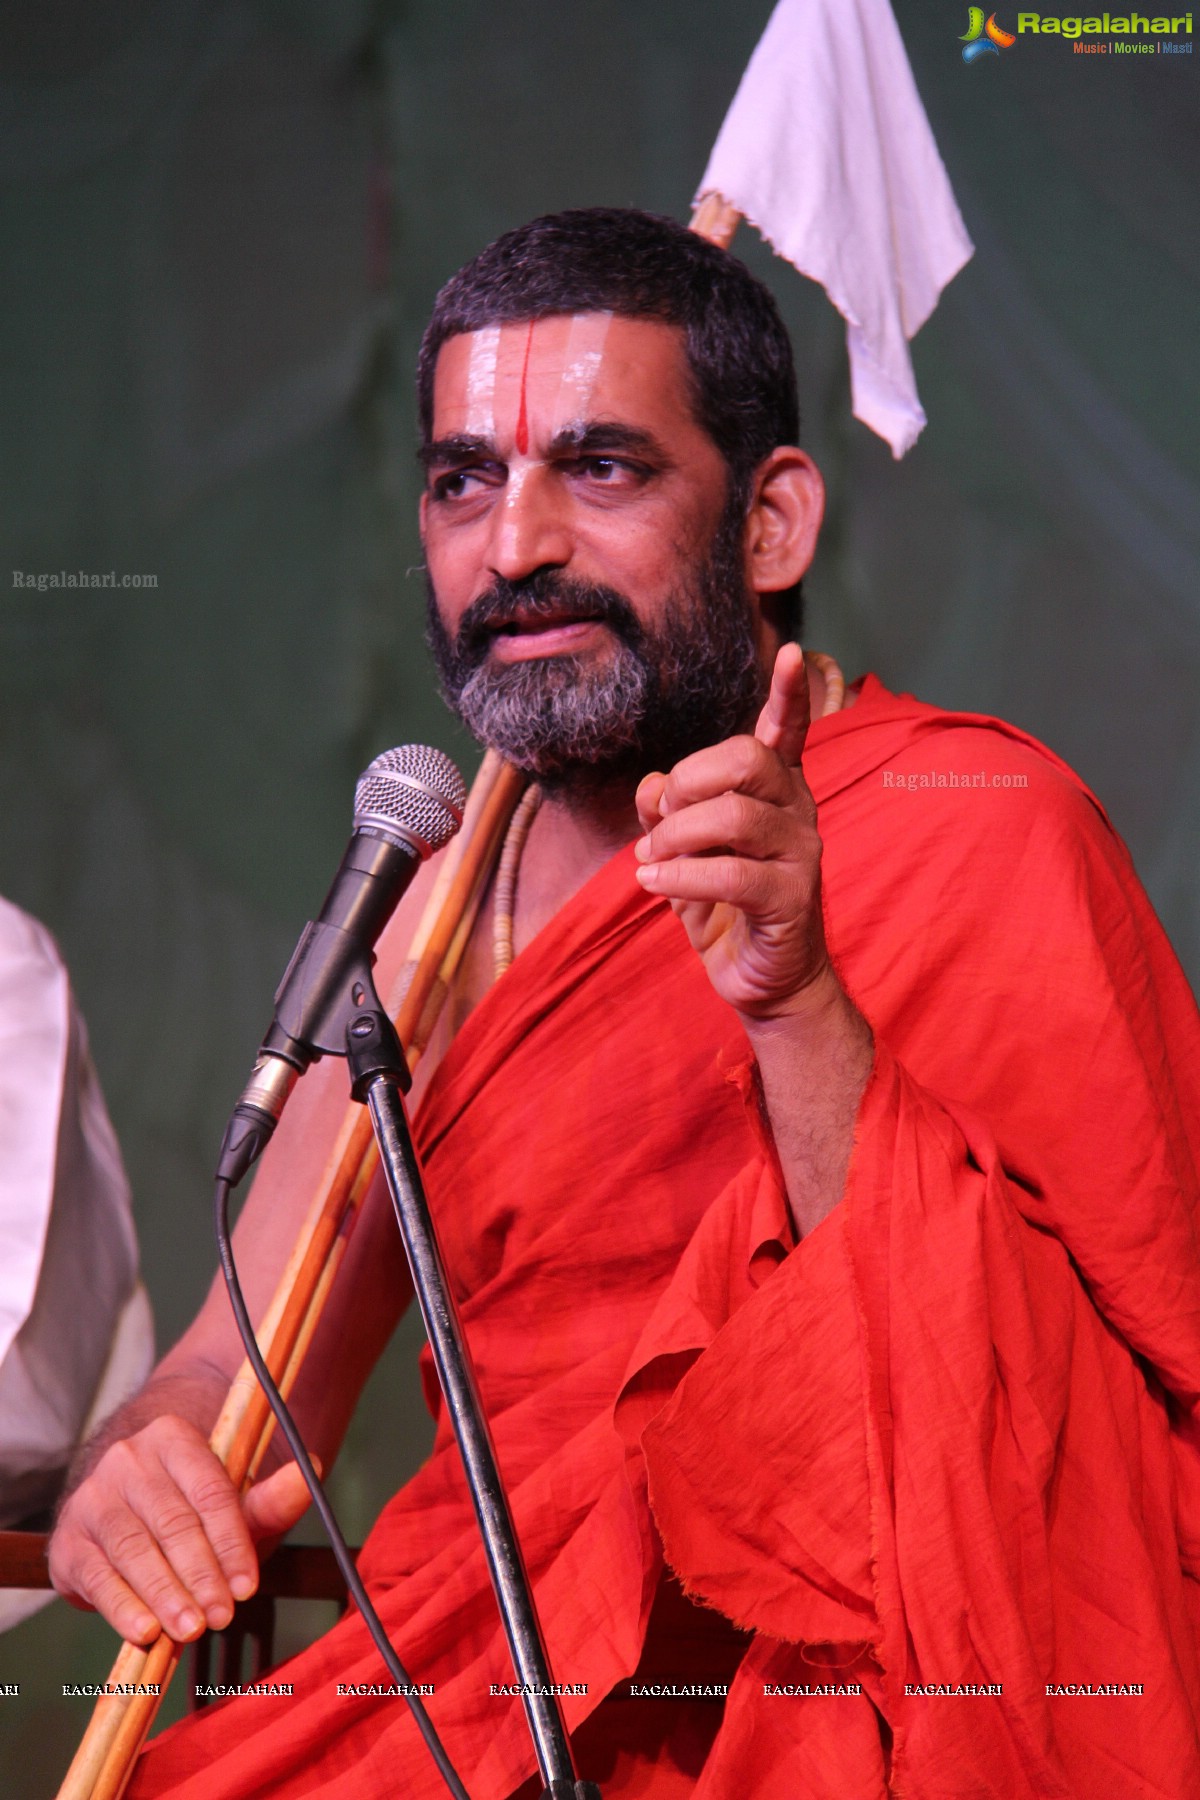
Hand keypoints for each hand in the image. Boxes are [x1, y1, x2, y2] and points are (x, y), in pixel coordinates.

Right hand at [49, 1416, 312, 1644]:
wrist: (127, 1507)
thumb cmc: (191, 1508)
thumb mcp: (233, 1501)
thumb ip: (268, 1498)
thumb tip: (310, 1472)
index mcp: (174, 1437)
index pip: (209, 1491)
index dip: (231, 1542)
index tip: (249, 1587)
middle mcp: (129, 1459)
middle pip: (173, 1522)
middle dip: (201, 1574)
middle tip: (221, 1616)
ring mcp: (94, 1497)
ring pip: (135, 1549)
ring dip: (165, 1594)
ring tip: (190, 1629)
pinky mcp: (70, 1539)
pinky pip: (98, 1574)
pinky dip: (122, 1605)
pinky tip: (144, 1631)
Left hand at [634, 642, 828, 1019]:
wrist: (760, 978)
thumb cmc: (722, 906)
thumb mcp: (681, 851)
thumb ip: (665, 811)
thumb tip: (651, 786)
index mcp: (776, 791)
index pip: (788, 732)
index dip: (791, 694)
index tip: (794, 653)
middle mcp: (797, 812)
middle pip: (748, 760)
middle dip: (689, 780)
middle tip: (662, 818)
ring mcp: (801, 854)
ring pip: (734, 816)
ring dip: (676, 836)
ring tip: (653, 860)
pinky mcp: (792, 899)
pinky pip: (732, 873)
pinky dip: (681, 876)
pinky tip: (654, 884)